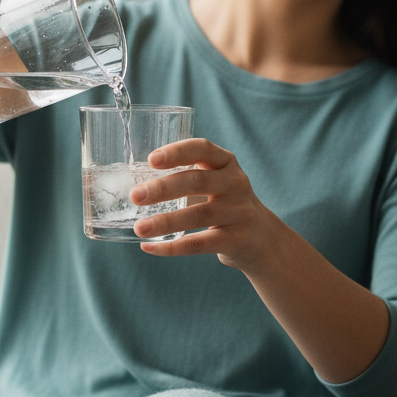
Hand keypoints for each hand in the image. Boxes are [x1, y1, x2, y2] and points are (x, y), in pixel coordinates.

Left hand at [130, 138, 283, 269]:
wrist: (262, 237)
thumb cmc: (226, 202)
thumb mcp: (216, 180)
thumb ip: (186, 175)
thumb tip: (134, 181)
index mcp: (226, 163)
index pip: (202, 149)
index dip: (177, 152)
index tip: (151, 159)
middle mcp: (235, 184)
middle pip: (196, 182)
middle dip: (163, 188)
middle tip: (135, 196)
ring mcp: (238, 213)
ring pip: (197, 216)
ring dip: (164, 222)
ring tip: (139, 228)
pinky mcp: (236, 240)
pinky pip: (199, 244)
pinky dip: (172, 247)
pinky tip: (149, 247)